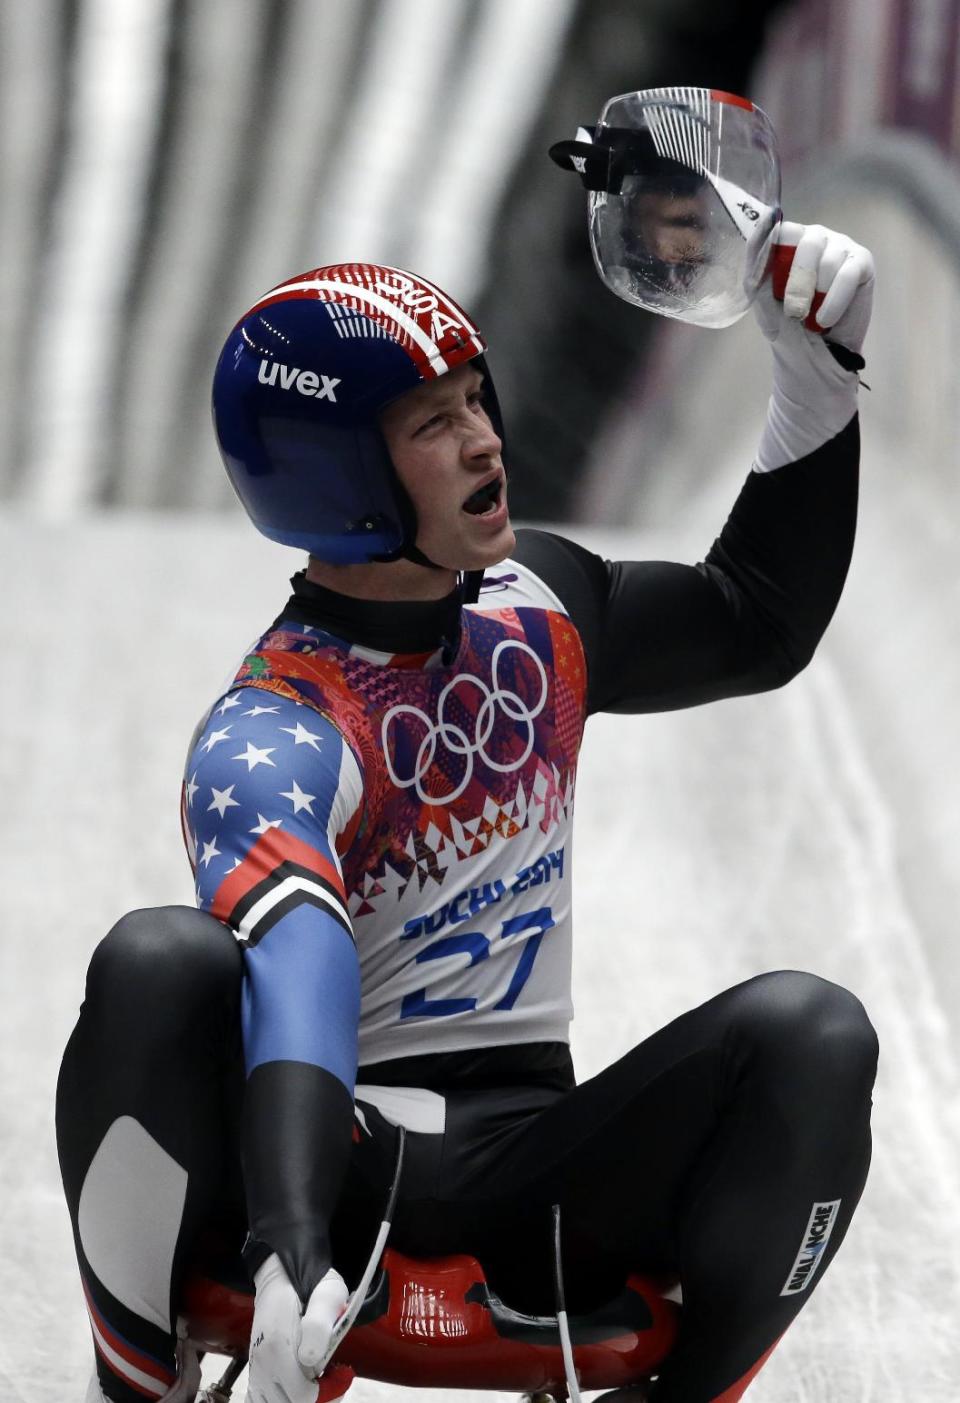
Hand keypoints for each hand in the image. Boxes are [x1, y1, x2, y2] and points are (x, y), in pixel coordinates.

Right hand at [246, 1253, 347, 1402]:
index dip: (328, 1392)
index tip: (344, 1372)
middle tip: (335, 1377)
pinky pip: (261, 1399)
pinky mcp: (256, 1368)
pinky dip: (281, 1398)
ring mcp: (256, 1368)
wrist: (283, 1271)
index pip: (302, 1396)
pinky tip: (299, 1384)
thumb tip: (310, 1360)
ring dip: (299, 1399)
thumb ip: (318, 1326)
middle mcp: (262, 1363)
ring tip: (320, 1382)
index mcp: (278, 1346)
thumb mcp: (327, 1294)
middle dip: (318, 1397)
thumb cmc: (309, 1281)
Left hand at [755, 221, 874, 354]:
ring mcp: (841, 246)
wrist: (816, 350)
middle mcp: (816, 236)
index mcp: (789, 241)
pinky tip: (825, 320)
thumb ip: (756, 275)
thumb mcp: (764, 303)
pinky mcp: (862, 262)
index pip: (782, 231)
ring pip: (829, 262)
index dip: (775, 254)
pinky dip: (835, 301)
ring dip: (817, 296)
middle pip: (809, 243)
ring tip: (811, 320)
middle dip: (798, 282)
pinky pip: (848, 275)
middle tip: (793, 313)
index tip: (767, 282)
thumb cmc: (787, 322)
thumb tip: (756, 245)